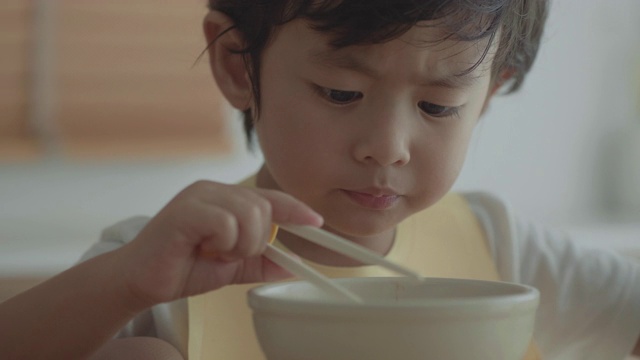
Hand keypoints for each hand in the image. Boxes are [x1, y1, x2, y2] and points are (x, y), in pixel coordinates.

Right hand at [113, 180, 322, 308]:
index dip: (295, 209)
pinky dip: (222, 243)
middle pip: (263, 207)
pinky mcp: (185, 210)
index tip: (316, 221)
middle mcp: (213, 190)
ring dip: (239, 245)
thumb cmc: (183, 268)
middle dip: (255, 241)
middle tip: (229, 254)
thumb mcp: (232, 267)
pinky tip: (202, 249)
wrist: (141, 280)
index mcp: (225, 198)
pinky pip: (226, 223)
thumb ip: (260, 263)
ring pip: (248, 214)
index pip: (269, 197)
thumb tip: (293, 265)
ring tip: (214, 252)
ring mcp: (198, 196)